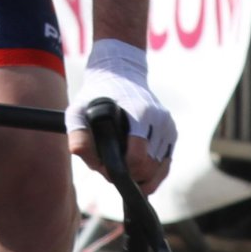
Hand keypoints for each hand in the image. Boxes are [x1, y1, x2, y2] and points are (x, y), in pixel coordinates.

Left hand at [67, 37, 172, 194]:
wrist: (122, 76)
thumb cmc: (98, 96)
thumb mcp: (79, 110)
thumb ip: (78, 133)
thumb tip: (80, 153)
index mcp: (141, 112)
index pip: (138, 158)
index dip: (119, 169)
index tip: (104, 164)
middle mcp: (160, 120)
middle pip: (148, 168)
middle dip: (128, 174)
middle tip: (109, 165)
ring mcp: (169, 127)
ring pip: (158, 170)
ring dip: (139, 175)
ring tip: (120, 163)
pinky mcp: (172, 134)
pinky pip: (165, 166)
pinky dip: (150, 173)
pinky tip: (135, 170)